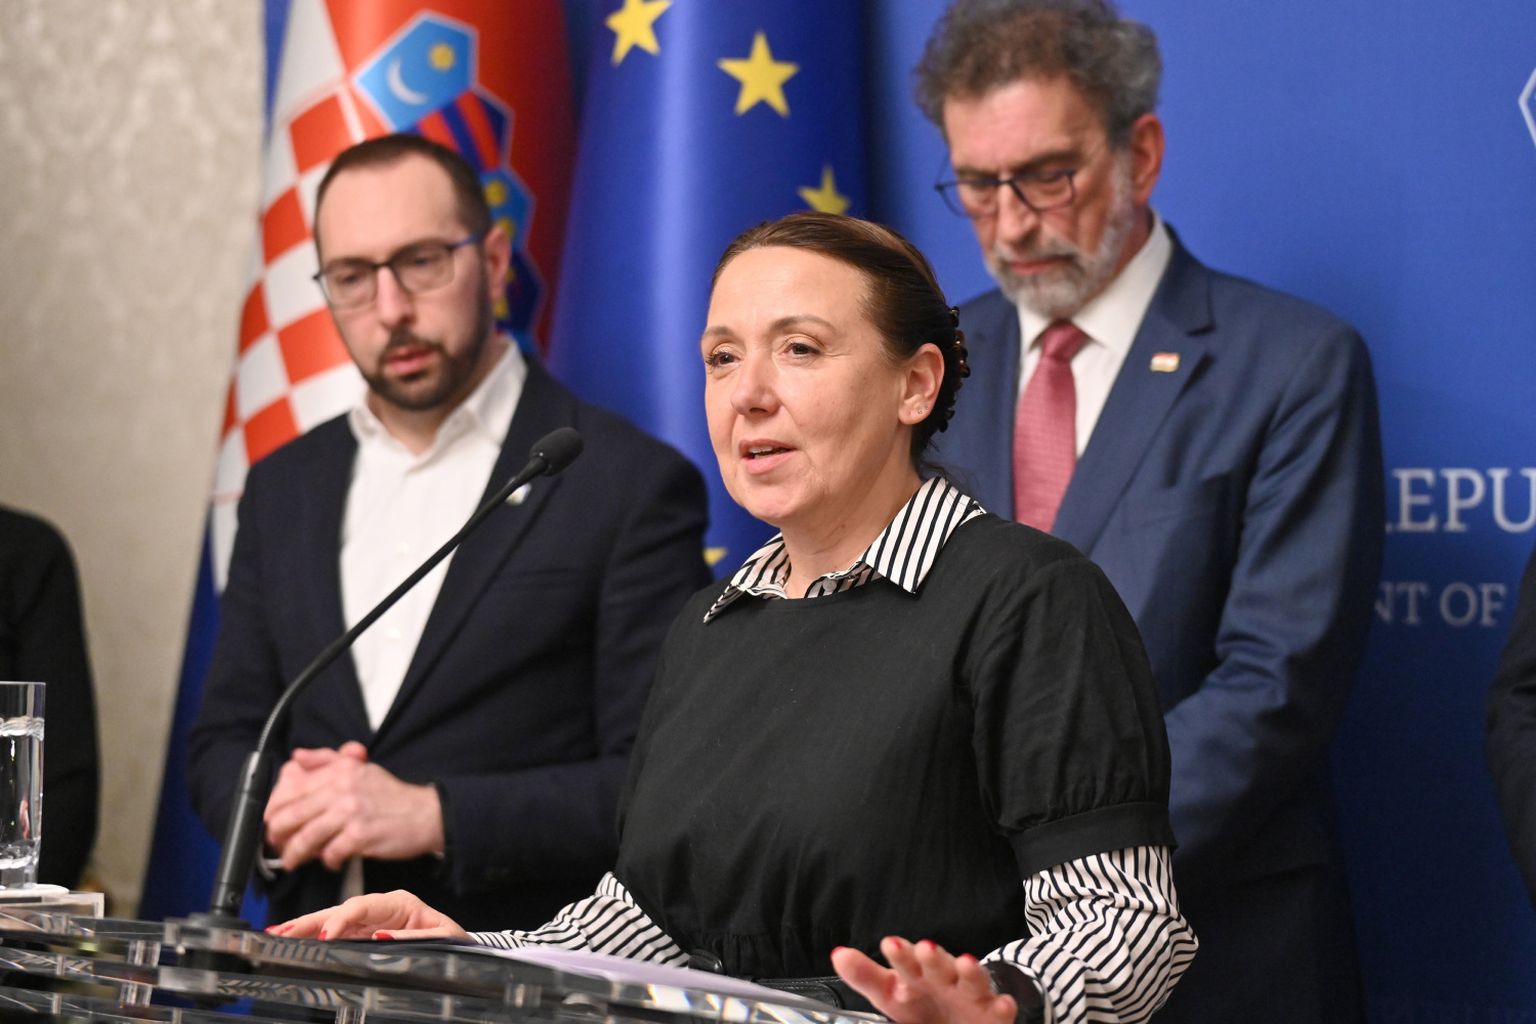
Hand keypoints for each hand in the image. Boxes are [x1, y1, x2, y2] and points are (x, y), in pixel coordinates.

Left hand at [263, 741, 444, 870]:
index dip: (275, 810)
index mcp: (339, 771)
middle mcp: (342, 788)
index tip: (273, 822)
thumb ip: (326, 760)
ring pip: (305, 837)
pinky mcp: (361, 835)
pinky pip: (330, 853)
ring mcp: (351, 812)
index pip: (291, 790)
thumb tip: (297, 756)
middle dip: (277, 836)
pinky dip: (326, 861)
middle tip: (278, 846)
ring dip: (295, 854)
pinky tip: (331, 862)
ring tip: (294, 861)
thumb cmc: (393, 796)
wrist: (428, 814)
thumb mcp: (360, 768)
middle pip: (291, 815)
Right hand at [267, 891, 468, 940]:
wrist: (460, 948)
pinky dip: (315, 936)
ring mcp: (370, 921)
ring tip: (279, 934)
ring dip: (306, 928)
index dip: (342, 920)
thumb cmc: (452, 941)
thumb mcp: (442, 937)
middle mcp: (381, 909)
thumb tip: (382, 934)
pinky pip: (337, 934)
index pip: (363, 907)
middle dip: (311, 921)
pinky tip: (295, 939)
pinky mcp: (365, 934)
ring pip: (333, 921)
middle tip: (283, 932)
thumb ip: (414, 936)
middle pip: (341, 911)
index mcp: (400, 903)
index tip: (326, 934)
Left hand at [832, 937, 1019, 1023]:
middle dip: (933, 958)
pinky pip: (1000, 1010)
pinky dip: (1002, 1006)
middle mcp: (943, 979)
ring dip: (969, 971)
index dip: (899, 954)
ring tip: (965, 963)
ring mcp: (970, 995)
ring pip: (972, 980)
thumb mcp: (890, 992)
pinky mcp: (993, 1013)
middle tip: (925, 948)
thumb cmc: (921, 1002)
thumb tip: (838, 954)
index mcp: (915, 974)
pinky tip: (1003, 1004)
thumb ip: (865, 976)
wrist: (959, 1018)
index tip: (890, 944)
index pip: (906, 961)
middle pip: (939, 966)